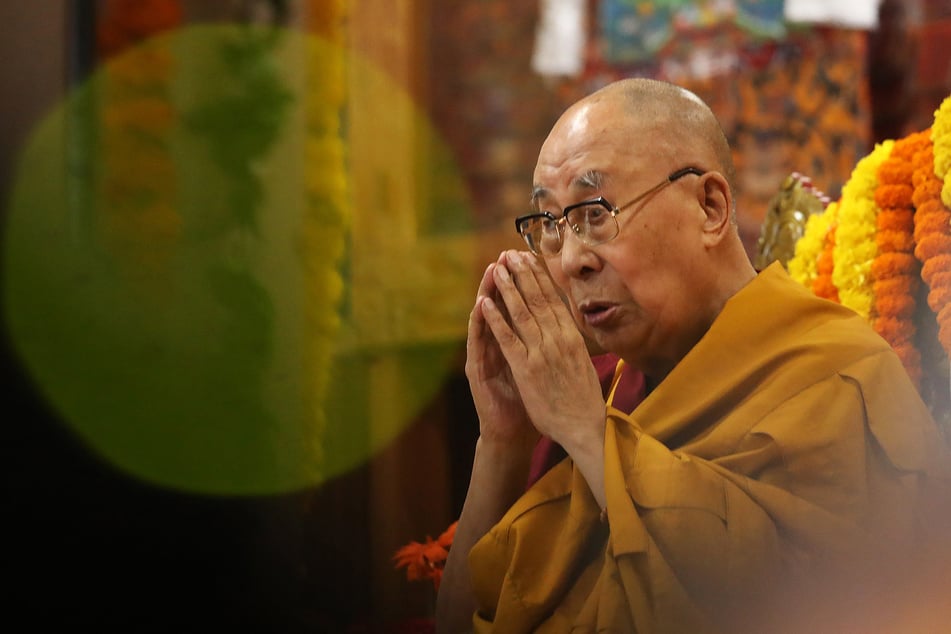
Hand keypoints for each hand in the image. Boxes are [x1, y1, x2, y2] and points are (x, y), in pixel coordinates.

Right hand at [465, 255, 538, 453]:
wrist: (511, 434)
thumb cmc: (530, 404)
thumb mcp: (544, 370)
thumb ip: (546, 347)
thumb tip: (563, 328)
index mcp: (517, 344)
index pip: (520, 307)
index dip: (525, 284)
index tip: (531, 260)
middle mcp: (498, 346)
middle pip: (503, 306)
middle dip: (507, 279)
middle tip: (510, 254)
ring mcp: (485, 356)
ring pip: (488, 318)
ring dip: (490, 292)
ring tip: (493, 269)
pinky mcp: (477, 370)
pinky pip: (480, 342)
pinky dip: (481, 321)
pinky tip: (481, 303)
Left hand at [480, 250, 604, 452]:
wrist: (585, 426)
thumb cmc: (585, 399)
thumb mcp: (584, 363)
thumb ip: (573, 344)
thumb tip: (568, 328)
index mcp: (572, 337)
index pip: (553, 300)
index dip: (539, 277)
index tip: (529, 259)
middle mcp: (558, 339)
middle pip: (537, 299)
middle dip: (522, 274)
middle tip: (509, 254)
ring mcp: (541, 352)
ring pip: (521, 312)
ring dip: (507, 288)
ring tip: (496, 269)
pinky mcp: (526, 368)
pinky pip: (507, 338)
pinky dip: (495, 319)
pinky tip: (484, 303)